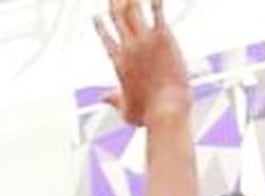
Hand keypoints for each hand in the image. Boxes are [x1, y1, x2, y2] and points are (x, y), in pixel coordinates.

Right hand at [96, 0, 191, 128]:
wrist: (166, 111)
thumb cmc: (147, 115)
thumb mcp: (125, 110)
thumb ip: (113, 100)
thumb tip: (102, 99)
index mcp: (118, 62)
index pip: (106, 37)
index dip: (101, 25)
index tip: (98, 15)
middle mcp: (128, 47)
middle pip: (117, 16)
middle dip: (115, 3)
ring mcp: (145, 40)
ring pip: (133, 9)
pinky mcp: (163, 37)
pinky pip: (157, 10)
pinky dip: (155, 0)